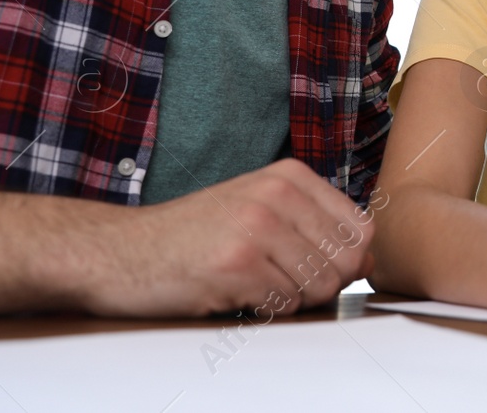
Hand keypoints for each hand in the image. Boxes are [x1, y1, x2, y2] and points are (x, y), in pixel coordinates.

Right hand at [79, 158, 372, 316]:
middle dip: (321, 284)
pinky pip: (285, 304)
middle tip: (278, 282)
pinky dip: (264, 310)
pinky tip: (235, 293)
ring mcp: (257, 228)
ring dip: (290, 299)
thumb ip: (314, 227)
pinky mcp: (237, 265)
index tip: (311, 265)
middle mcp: (277, 194)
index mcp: (289, 176)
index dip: (345, 260)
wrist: (117, 251)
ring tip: (253, 285)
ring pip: (319, 287)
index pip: (361, 229)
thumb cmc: (190, 235)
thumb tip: (369, 258)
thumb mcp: (257, 209)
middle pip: (347, 261)